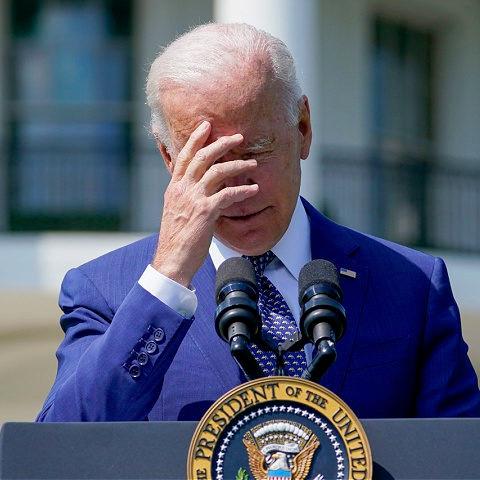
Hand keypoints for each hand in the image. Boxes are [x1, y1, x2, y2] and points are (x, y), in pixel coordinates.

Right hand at [152, 121, 257, 286]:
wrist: (171, 260)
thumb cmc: (176, 239)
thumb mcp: (176, 212)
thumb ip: (188, 197)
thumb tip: (203, 190)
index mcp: (174, 188)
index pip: (184, 157)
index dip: (195, 139)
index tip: (206, 125)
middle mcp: (182, 189)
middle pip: (203, 157)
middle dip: (221, 143)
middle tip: (238, 137)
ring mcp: (193, 199)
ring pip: (217, 171)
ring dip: (237, 164)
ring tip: (252, 163)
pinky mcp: (206, 212)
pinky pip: (228, 194)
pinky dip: (242, 190)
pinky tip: (253, 189)